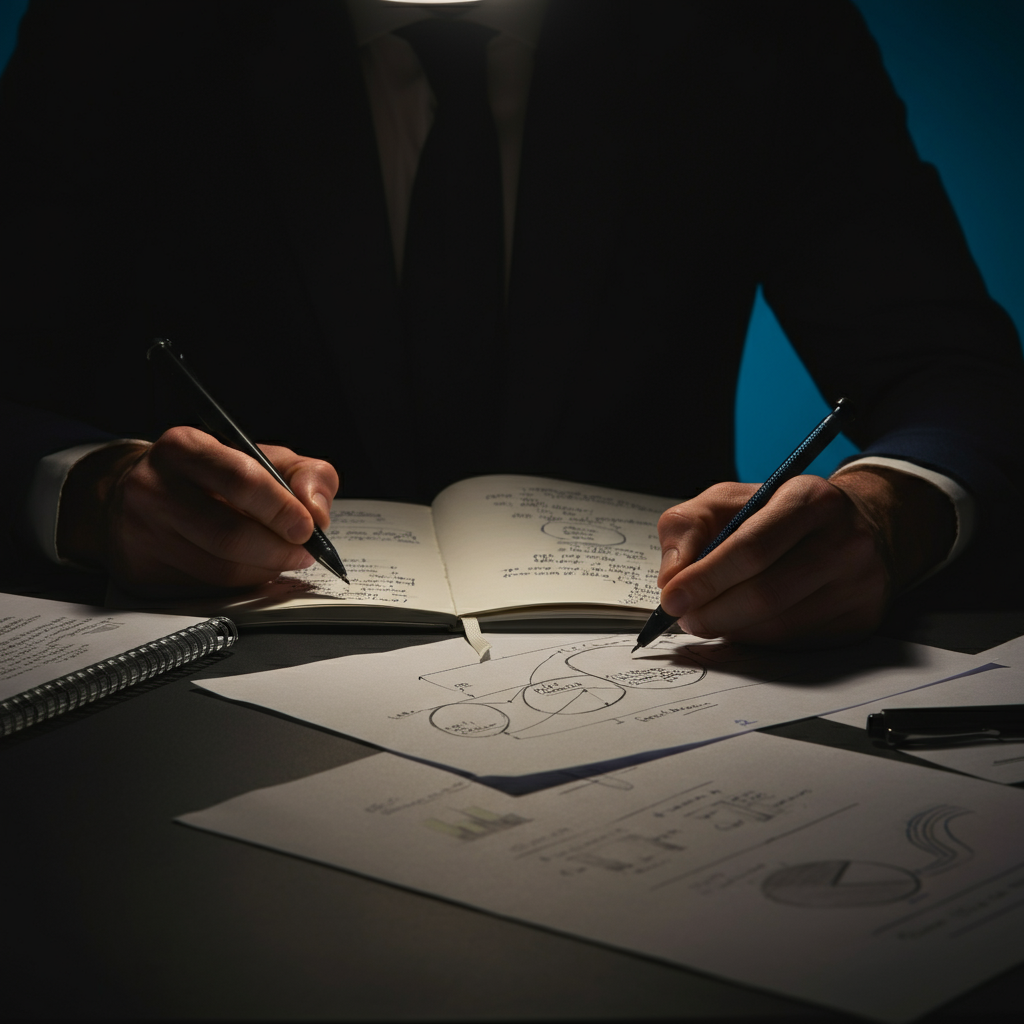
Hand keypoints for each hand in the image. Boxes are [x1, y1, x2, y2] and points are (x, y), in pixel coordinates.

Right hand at [57, 427, 339, 595]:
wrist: (136, 494)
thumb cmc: (210, 476)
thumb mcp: (261, 457)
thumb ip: (304, 474)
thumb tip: (317, 511)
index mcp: (184, 448)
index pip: (241, 480)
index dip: (282, 509)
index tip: (307, 527)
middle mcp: (154, 488)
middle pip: (230, 535)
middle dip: (279, 550)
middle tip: (303, 552)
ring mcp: (142, 533)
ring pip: (222, 571)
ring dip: (264, 571)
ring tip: (278, 558)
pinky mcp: (141, 572)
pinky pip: (207, 591)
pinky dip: (240, 585)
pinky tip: (247, 569)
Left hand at [655, 468, 956, 647]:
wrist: (852, 527)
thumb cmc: (776, 514)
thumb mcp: (726, 500)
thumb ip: (687, 528)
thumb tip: (671, 579)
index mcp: (809, 499)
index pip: (752, 548)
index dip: (706, 578)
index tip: (671, 598)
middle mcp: (844, 541)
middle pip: (766, 593)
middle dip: (713, 612)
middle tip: (684, 618)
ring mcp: (858, 584)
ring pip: (779, 626)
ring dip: (731, 630)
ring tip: (707, 618)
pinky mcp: (861, 619)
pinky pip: (795, 643)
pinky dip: (757, 640)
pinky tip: (743, 624)